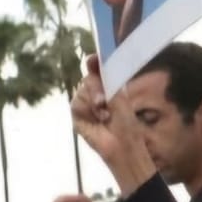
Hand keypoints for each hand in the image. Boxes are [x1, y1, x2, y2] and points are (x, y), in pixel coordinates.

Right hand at [71, 56, 155, 195]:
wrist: (121, 143)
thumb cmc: (126, 122)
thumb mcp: (120, 97)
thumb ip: (107, 80)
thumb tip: (97, 63)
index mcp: (108, 85)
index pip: (97, 68)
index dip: (94, 62)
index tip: (93, 58)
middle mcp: (95, 92)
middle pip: (88, 79)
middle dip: (96, 87)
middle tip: (104, 101)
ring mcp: (85, 103)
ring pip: (81, 91)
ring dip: (94, 102)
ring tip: (105, 114)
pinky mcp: (77, 115)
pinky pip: (76, 105)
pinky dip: (88, 111)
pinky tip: (99, 119)